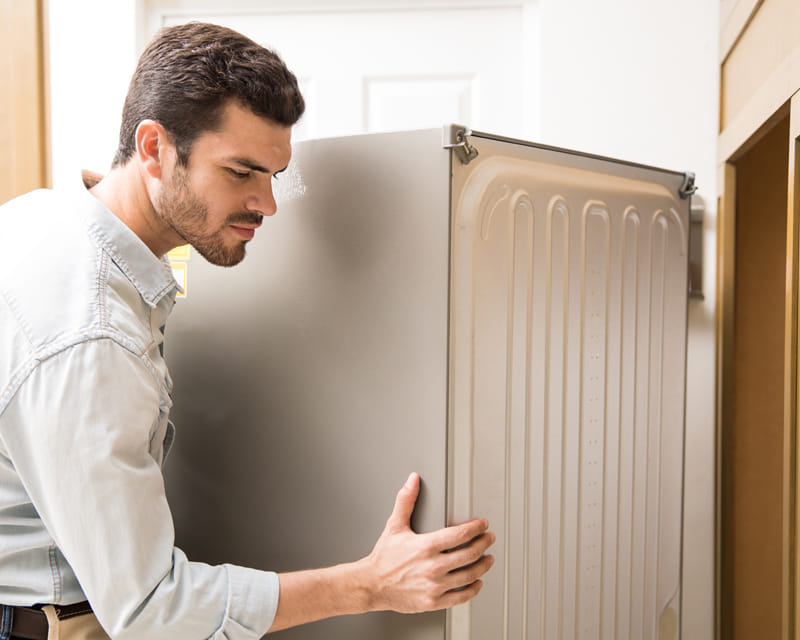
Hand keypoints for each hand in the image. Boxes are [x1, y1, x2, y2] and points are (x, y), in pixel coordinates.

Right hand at [360, 472, 494, 612]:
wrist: (371, 585)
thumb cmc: (383, 558)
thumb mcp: (395, 525)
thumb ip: (406, 501)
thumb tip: (413, 480)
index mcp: (426, 546)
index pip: (460, 534)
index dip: (476, 528)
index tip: (482, 525)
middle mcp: (433, 567)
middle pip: (470, 554)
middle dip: (484, 544)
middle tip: (489, 538)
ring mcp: (434, 586)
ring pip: (469, 575)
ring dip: (483, 565)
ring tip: (488, 559)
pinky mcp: (433, 601)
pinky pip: (461, 597)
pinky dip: (473, 589)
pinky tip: (477, 583)